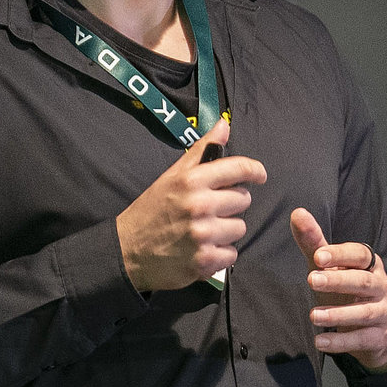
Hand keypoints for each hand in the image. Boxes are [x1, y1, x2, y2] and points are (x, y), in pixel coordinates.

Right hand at [117, 122, 267, 290]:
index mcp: (192, 181)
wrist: (128, 250)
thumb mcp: (172, 176)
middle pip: (243, 200)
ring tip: (205, 231)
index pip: (238, 169)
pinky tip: (202, 249)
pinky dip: (220, 254)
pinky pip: (232, 254)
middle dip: (231, 205)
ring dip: (226, 231)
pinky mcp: (205, 261)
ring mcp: (203, 234)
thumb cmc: (151, 211)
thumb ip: (201, 151)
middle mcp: (199, 205)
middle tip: (211, 210)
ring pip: (240, 228)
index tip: (259, 175)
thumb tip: (224, 125)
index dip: (254, 171)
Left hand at [292, 209, 386, 368]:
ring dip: (339, 314)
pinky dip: (341, 342)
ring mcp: (382, 312)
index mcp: (370, 265)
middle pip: (363, 282)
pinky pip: (361, 339)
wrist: (380, 328)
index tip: (318, 256)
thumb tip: (297, 213)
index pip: (359, 255)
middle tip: (311, 280)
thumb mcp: (333, 267)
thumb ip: (315, 243)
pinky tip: (320, 341)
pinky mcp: (378, 337)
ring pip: (365, 312)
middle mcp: (381, 286)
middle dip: (338, 281)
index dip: (341, 254)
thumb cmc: (350, 290)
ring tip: (313, 316)